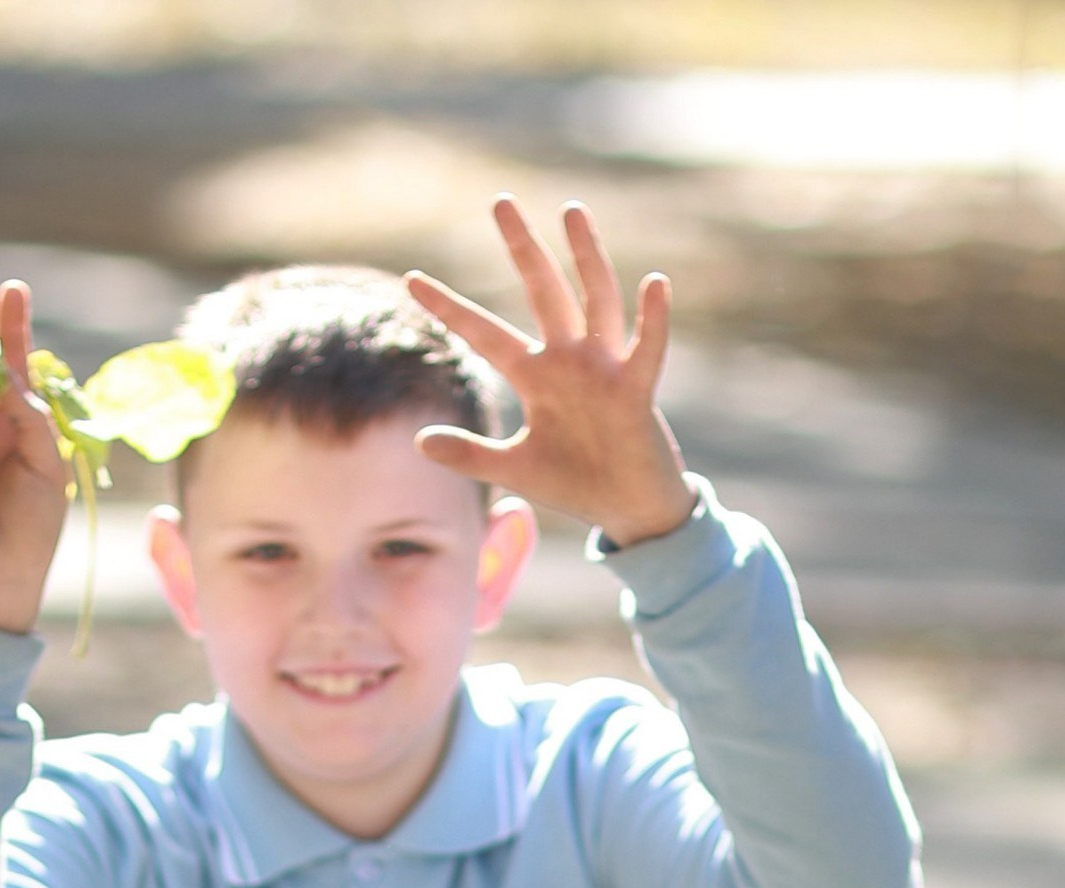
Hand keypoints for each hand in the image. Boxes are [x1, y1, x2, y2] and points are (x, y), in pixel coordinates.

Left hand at [407, 198, 694, 552]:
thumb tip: (419, 441)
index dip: (449, 309)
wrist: (627, 508)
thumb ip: (470, 455)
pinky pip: (647, 348)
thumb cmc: (575, 483)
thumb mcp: (515, 469)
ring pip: (595, 300)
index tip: (411, 280)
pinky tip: (654, 284)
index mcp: (536, 375)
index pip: (484, 333)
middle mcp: (568, 359)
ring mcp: (604, 368)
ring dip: (586, 257)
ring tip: (571, 211)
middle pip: (542, 292)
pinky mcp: (636, 390)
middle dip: (523, 249)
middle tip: (500, 202)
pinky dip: (653, 319)